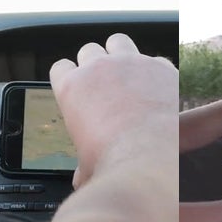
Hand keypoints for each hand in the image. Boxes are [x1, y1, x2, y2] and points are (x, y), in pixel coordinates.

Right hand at [50, 33, 177, 188]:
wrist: (150, 159)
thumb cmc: (112, 163)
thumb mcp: (86, 165)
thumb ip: (82, 164)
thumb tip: (80, 179)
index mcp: (71, 88)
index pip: (60, 67)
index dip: (68, 79)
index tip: (77, 90)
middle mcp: (98, 68)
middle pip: (88, 50)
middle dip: (94, 65)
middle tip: (104, 86)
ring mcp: (130, 63)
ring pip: (118, 41)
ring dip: (120, 54)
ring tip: (128, 76)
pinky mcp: (161, 66)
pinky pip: (155, 58)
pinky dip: (155, 71)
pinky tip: (157, 90)